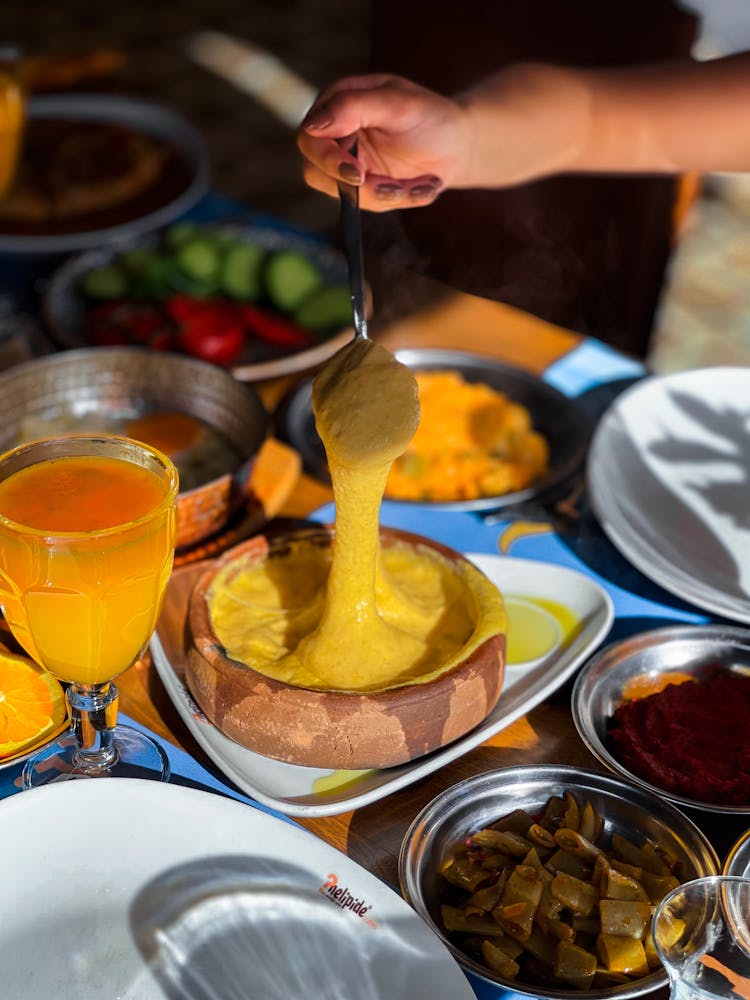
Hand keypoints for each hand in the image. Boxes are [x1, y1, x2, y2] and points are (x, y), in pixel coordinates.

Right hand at [297, 74, 471, 211]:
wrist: (458, 144)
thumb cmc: (430, 116)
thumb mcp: (397, 104)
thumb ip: (353, 107)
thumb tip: (312, 126)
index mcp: (337, 104)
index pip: (311, 138)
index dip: (327, 159)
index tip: (358, 174)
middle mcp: (337, 136)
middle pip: (317, 172)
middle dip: (358, 187)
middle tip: (394, 189)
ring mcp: (348, 164)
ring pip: (344, 195)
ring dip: (386, 195)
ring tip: (423, 185)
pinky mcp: (363, 187)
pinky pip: (368, 204)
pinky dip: (400, 200)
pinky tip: (423, 187)